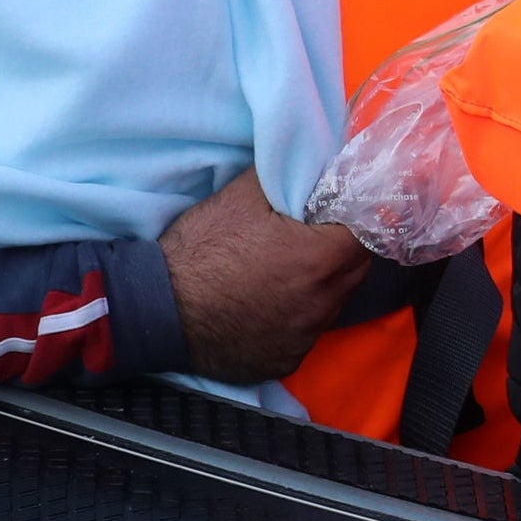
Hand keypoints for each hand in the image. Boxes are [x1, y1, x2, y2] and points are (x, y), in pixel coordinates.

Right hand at [159, 171, 369, 383]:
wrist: (154, 310)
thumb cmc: (199, 251)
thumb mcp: (239, 198)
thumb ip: (285, 177)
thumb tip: (310, 160)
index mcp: (322, 260)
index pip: (365, 235)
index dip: (350, 222)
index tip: (331, 218)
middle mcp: (324, 304)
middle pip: (353, 272)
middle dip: (338, 254)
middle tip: (305, 242)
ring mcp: (306, 337)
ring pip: (330, 304)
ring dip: (316, 289)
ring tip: (279, 275)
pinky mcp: (286, 360)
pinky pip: (303, 335)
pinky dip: (292, 321)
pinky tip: (263, 308)